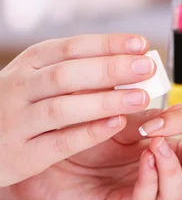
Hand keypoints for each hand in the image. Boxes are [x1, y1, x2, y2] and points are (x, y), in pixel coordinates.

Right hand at [0, 34, 157, 187]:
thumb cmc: (16, 107)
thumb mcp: (36, 81)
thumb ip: (75, 72)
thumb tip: (128, 62)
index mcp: (27, 65)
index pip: (70, 48)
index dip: (107, 45)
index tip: (141, 44)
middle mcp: (18, 89)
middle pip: (67, 74)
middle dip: (111, 69)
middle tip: (148, 67)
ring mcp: (16, 122)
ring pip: (63, 109)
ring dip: (106, 101)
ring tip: (142, 97)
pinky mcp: (22, 155)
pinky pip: (59, 142)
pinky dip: (90, 132)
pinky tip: (117, 124)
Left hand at [7, 106, 181, 199]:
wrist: (41, 148)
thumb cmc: (80, 132)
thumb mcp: (122, 117)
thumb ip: (152, 117)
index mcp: (164, 154)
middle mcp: (158, 178)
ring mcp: (141, 197)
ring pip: (176, 196)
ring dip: (174, 169)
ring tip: (160, 144)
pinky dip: (150, 181)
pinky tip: (145, 160)